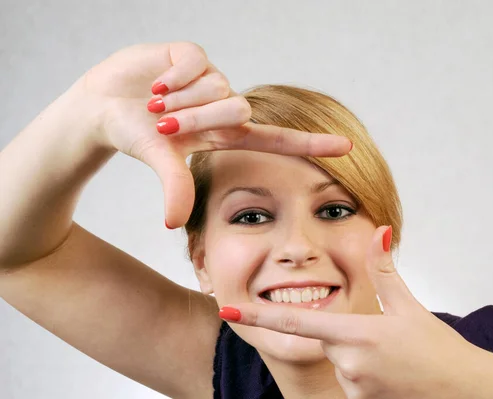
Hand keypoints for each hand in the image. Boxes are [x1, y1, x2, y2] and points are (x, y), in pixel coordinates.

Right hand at [74, 42, 350, 226]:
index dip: (312, 144)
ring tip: (155, 106)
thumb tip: (173, 224)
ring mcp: (210, 79)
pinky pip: (195, 63)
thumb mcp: (158, 160)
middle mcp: (224, 106)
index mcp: (226, 135)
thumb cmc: (134, 137)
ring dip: (179, 102)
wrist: (102, 107)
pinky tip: (155, 85)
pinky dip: (171, 78)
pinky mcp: (192, 55)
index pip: (278, 140)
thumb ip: (173, 186)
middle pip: (239, 108)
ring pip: (216, 86)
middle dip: (197, 120)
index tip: (348, 148)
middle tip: (167, 126)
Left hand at [219, 226, 482, 398]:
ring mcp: (355, 388)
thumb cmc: (439, 349)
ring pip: (342, 364)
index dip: (257, 318)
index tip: (226, 311)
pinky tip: (394, 376)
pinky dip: (367, 377)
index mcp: (356, 334)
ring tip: (396, 360)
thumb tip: (379, 230)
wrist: (467, 391)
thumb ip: (384, 269)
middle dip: (349, 335)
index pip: (295, 323)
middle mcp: (349, 364)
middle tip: (388, 340)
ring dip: (360, 358)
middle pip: (329, 341)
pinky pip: (352, 384)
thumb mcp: (408, 305)